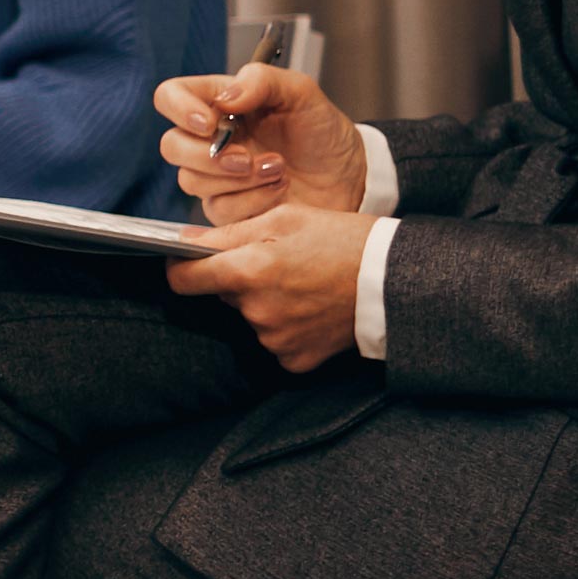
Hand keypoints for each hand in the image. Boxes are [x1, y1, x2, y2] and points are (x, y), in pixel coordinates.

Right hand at [156, 64, 367, 223]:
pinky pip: (219, 210)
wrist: (350, 176)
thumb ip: (262, 81)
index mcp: (220, 104)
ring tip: (278, 169)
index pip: (171, 97)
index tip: (209, 121)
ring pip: (192, 181)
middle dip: (208, 156)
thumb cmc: (323, 133)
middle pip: (172, 146)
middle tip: (245, 157)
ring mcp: (217, 177)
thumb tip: (225, 98)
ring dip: (239, 179)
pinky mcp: (229, 208)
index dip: (179, 108)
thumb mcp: (303, 93)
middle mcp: (211, 140)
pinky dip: (253, 200)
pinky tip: (279, 190)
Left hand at [163, 204, 371, 371]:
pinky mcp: (295, 360)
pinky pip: (274, 340)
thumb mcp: (286, 219)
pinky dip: (286, 326)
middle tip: (277, 262)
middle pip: (223, 295)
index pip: (183, 280)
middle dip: (239, 278)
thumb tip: (185, 241)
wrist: (395, 280)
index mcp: (249, 271)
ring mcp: (275, 340)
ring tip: (303, 284)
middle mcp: (256, 311)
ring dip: (264, 302)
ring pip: (250, 316)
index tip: (189, 261)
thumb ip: (230, 233)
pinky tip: (311, 309)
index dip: (182, 268)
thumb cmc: (342, 240)